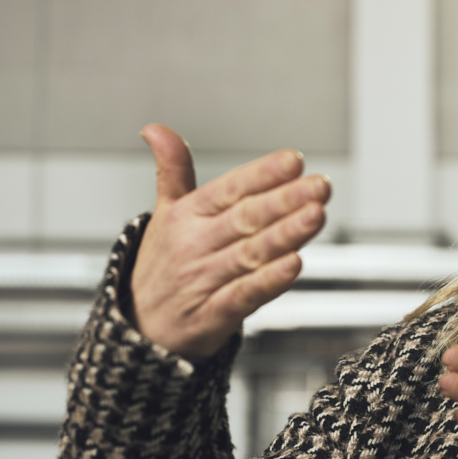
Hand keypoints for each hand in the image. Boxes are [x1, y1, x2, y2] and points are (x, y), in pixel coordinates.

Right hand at [129, 124, 330, 357]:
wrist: (137, 330)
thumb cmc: (161, 267)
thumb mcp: (163, 215)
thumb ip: (172, 170)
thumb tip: (156, 129)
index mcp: (185, 216)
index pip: (228, 189)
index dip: (261, 175)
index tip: (293, 160)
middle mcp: (195, 245)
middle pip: (245, 218)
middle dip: (285, 200)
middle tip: (320, 185)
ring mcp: (203, 281)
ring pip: (250, 254)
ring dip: (286, 234)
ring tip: (316, 215)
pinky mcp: (213, 315)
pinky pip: (244, 295)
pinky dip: (269, 281)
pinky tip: (295, 264)